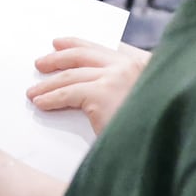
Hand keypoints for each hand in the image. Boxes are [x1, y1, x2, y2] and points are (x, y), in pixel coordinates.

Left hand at [28, 37, 149, 133]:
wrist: (162, 152)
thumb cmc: (154, 134)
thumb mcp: (146, 103)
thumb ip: (127, 89)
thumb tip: (93, 86)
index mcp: (146, 65)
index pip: (107, 46)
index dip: (80, 44)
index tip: (60, 43)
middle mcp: (132, 66)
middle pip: (85, 55)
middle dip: (59, 58)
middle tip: (41, 63)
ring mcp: (117, 77)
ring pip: (72, 75)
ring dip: (49, 83)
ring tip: (34, 91)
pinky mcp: (103, 94)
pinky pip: (68, 93)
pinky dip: (51, 97)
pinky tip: (41, 103)